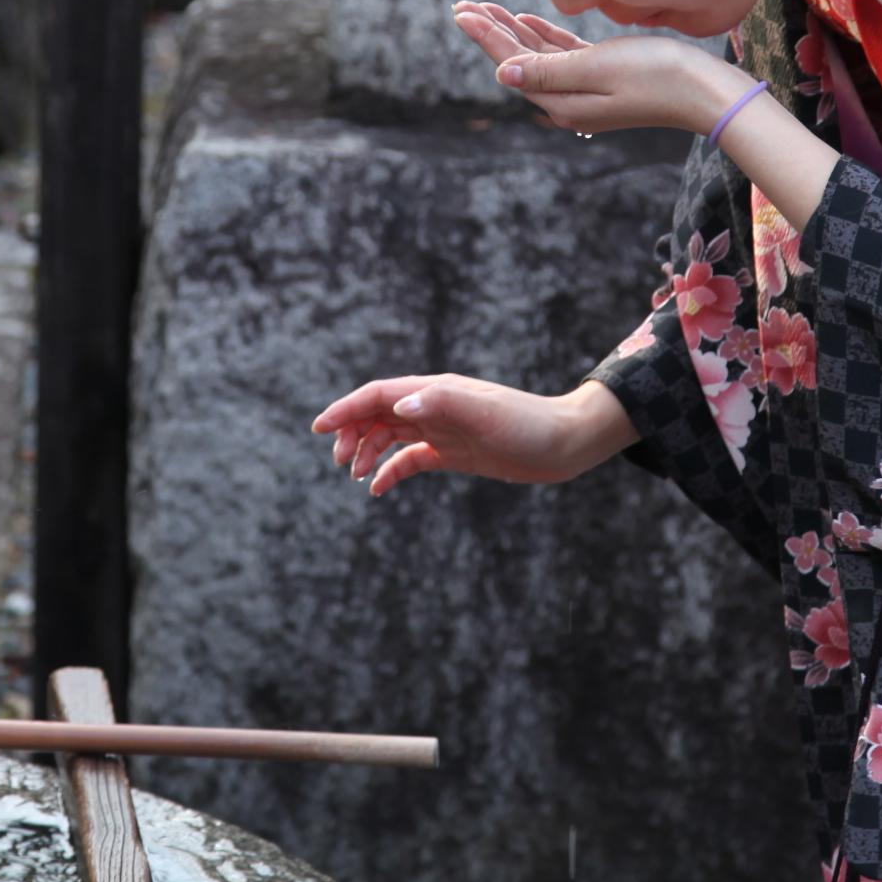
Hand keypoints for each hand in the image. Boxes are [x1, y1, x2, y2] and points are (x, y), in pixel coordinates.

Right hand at [311, 375, 633, 496]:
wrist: (563, 444)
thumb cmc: (527, 425)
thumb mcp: (483, 413)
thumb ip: (439, 402)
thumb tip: (396, 405)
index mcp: (435, 391)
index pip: (377, 395)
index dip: (345, 409)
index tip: (318, 428)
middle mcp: (434, 407)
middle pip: (377, 414)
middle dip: (351, 433)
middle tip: (341, 462)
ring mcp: (443, 430)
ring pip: (390, 435)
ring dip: (368, 451)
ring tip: (356, 476)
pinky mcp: (455, 453)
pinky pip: (412, 459)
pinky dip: (391, 471)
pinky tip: (378, 489)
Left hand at [451, 0, 741, 136]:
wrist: (705, 91)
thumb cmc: (656, 76)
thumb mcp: (597, 69)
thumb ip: (549, 70)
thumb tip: (503, 72)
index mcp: (561, 101)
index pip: (512, 62)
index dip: (486, 35)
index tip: (461, 11)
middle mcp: (567, 100)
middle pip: (518, 60)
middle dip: (490, 31)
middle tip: (461, 6)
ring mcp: (585, 90)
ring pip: (537, 55)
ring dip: (511, 31)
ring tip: (483, 9)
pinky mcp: (603, 77)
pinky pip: (561, 56)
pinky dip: (541, 36)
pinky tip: (526, 20)